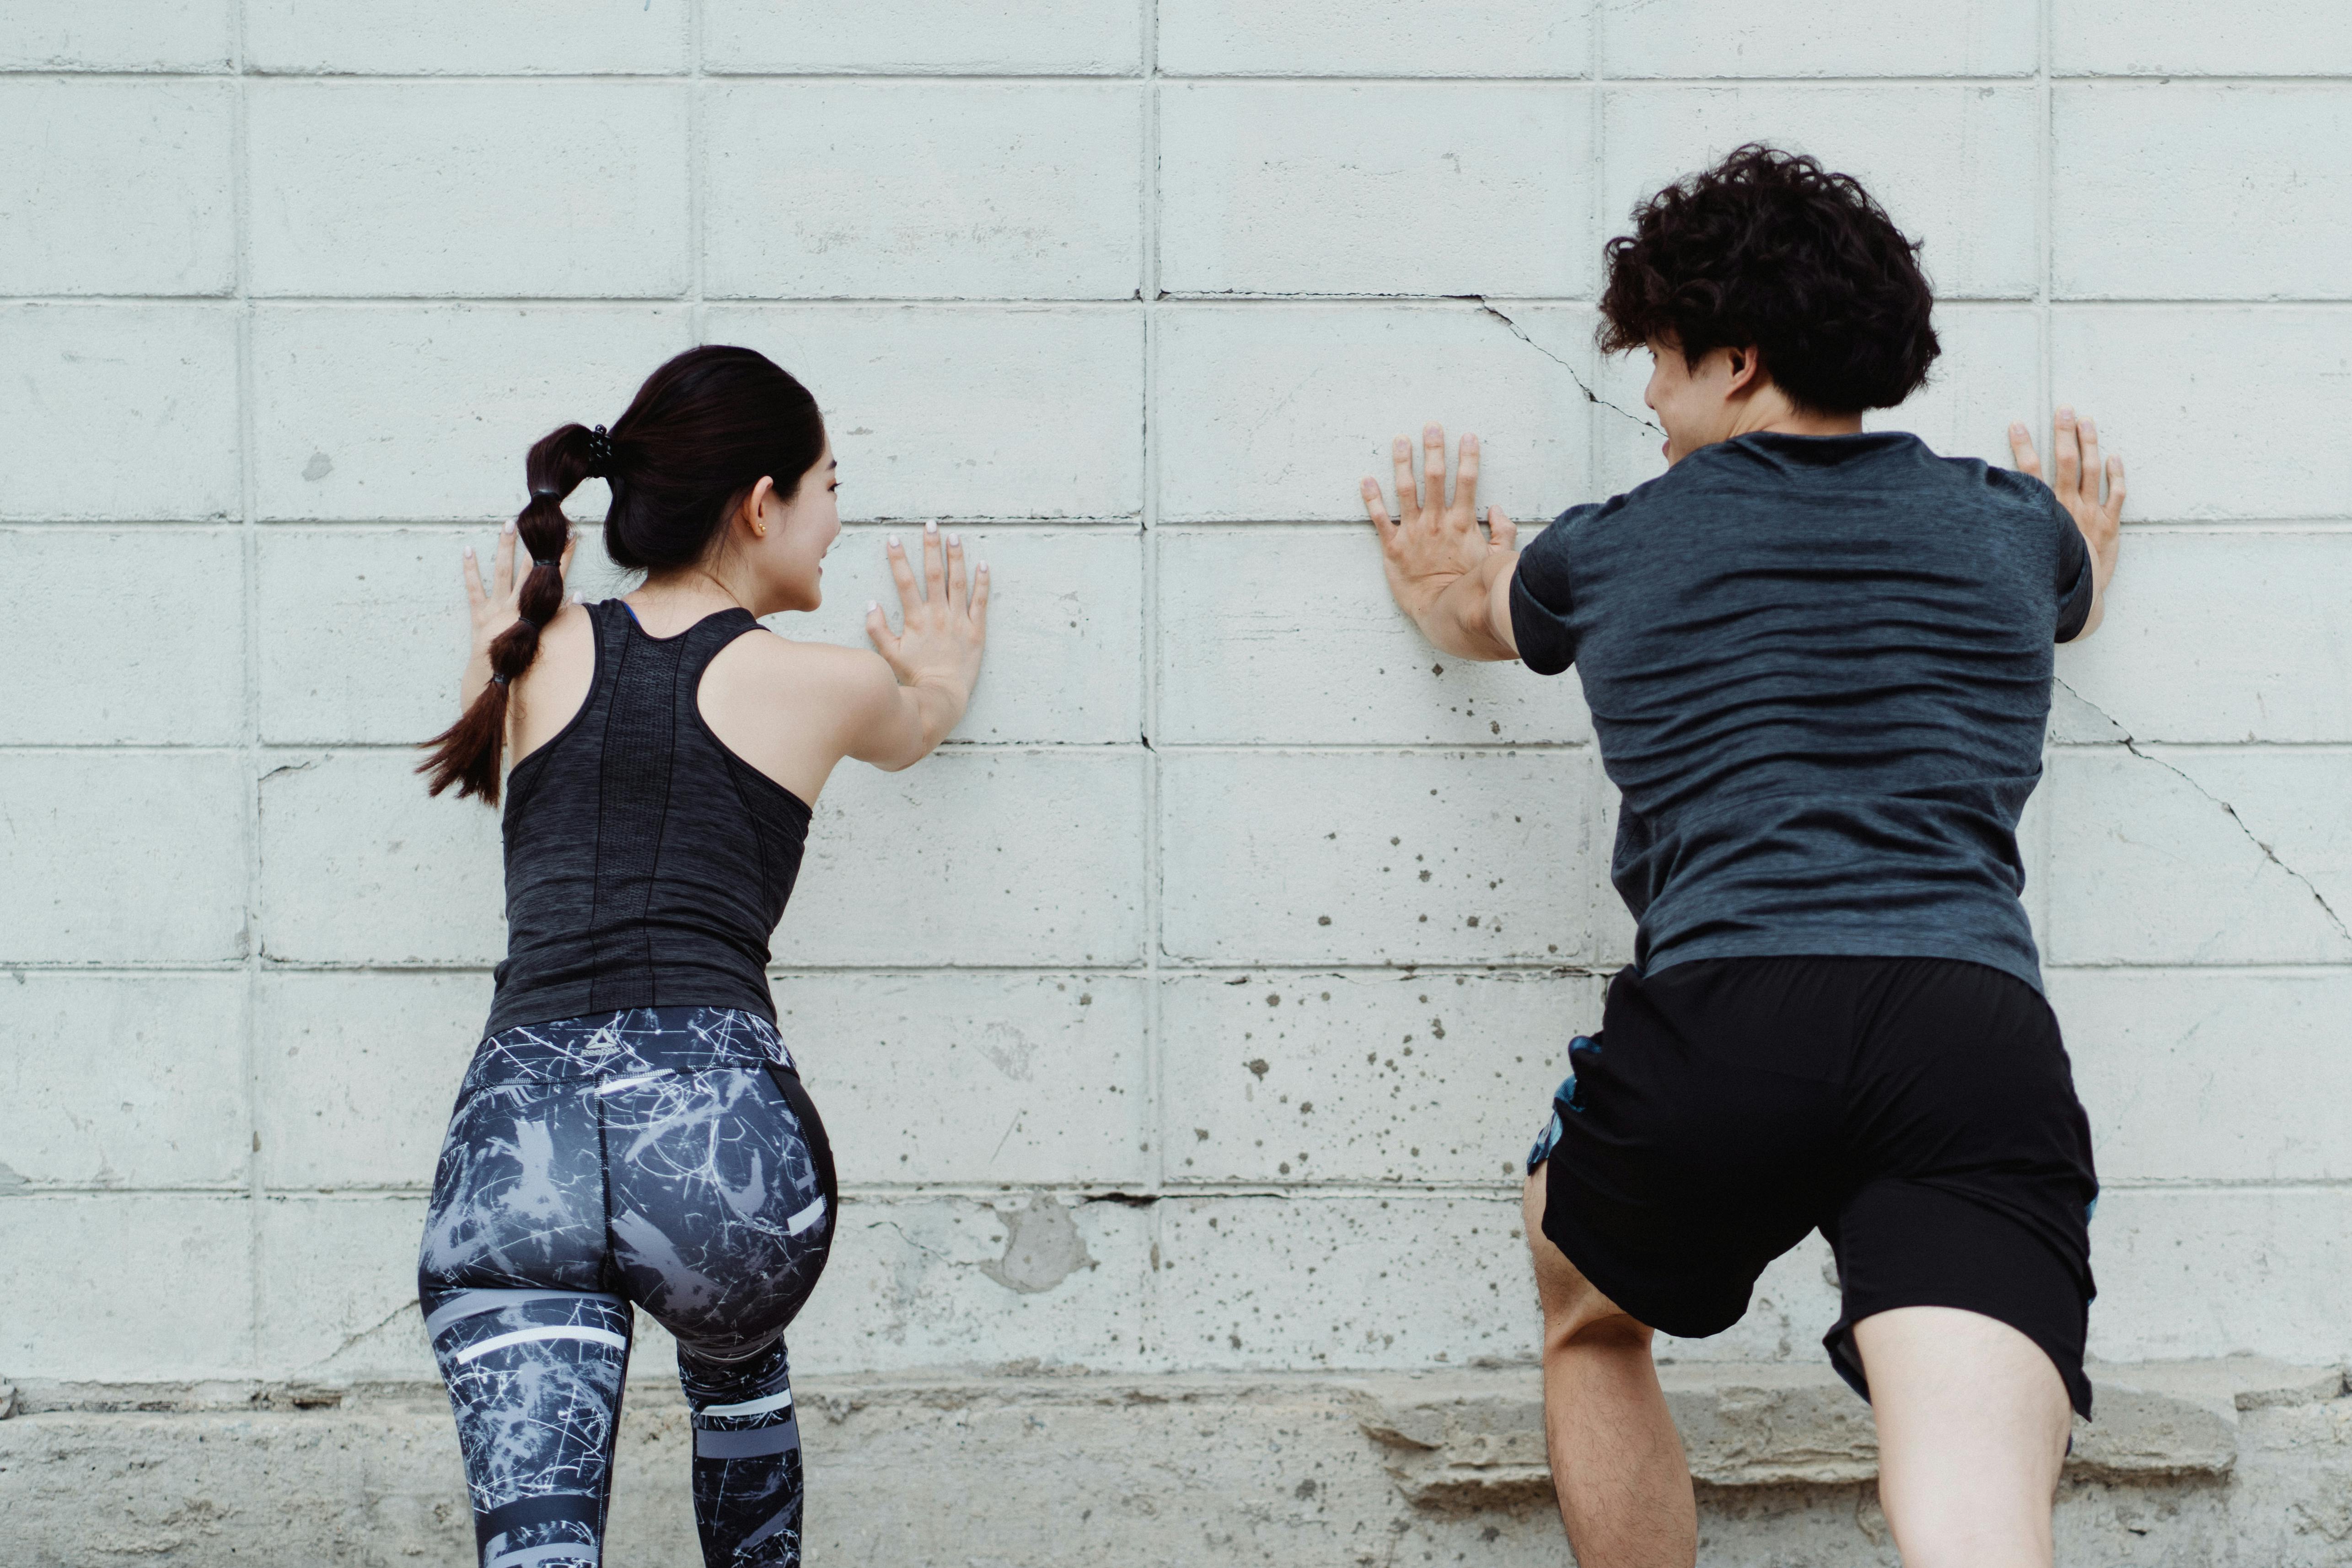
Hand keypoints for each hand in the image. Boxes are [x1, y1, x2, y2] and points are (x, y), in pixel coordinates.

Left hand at [461, 520, 574, 660]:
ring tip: (509, 525)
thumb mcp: (547, 635)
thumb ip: (563, 614)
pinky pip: (473, 587)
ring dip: (506, 547)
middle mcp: (517, 605)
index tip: (569, 538)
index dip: (564, 557)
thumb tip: (579, 594)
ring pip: (502, 571)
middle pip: (529, 568)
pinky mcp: (479, 612)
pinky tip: (468, 549)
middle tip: (537, 524)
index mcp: (536, 610)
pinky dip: (470, 568)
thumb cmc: (524, 655)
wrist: (497, 674)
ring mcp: (497, 607)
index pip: (554, 578)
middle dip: (534, 545)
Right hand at [866, 521, 986, 703]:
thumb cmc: (915, 675)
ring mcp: (959, 620)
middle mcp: (938, 615)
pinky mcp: (976, 630)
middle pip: (934, 574)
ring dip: (956, 557)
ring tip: (955, 536)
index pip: (905, 582)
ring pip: (958, 582)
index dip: (898, 559)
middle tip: (930, 525)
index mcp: (916, 619)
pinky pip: (981, 601)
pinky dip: (983, 582)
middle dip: (931, 547)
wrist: (942, 694)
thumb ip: (877, 629)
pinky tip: (983, 564)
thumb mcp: (889, 654)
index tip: (893, 539)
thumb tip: (871, 604)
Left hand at [1363, 424, 1515, 624]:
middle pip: (1435, 478)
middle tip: (1431, 426)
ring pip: (1406, 490)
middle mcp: (1437, 522)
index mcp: (1462, 524)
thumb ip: (1502, 533)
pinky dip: (1371, 498)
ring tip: (1400, 440)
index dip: (1468, 457)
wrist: (1444, 613)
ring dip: (1403, 462)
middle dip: (1434, 449)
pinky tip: (1365, 480)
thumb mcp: (1495, 560)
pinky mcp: (1392, 547)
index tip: (1468, 436)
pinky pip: (1380, 518)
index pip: (1467, 482)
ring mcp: (1413, 533)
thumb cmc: (1470, 589)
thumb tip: (1498, 510)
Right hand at [2009, 406, 2123, 574]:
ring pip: (2091, 472)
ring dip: (2090, 444)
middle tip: (2064, 410)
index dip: (2023, 447)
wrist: (2077, 599)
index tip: (2017, 425)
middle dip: (2064, 434)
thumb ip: (2016, 526)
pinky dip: (2117, 475)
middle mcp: (2068, 509)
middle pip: (2066, 463)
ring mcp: (2091, 515)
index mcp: (2045, 513)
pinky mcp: (2109, 525)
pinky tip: (2114, 457)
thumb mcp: (2026, 549)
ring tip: (2086, 421)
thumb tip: (1994, 510)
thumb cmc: (2048, 574)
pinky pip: (2117, 495)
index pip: (2030, 473)